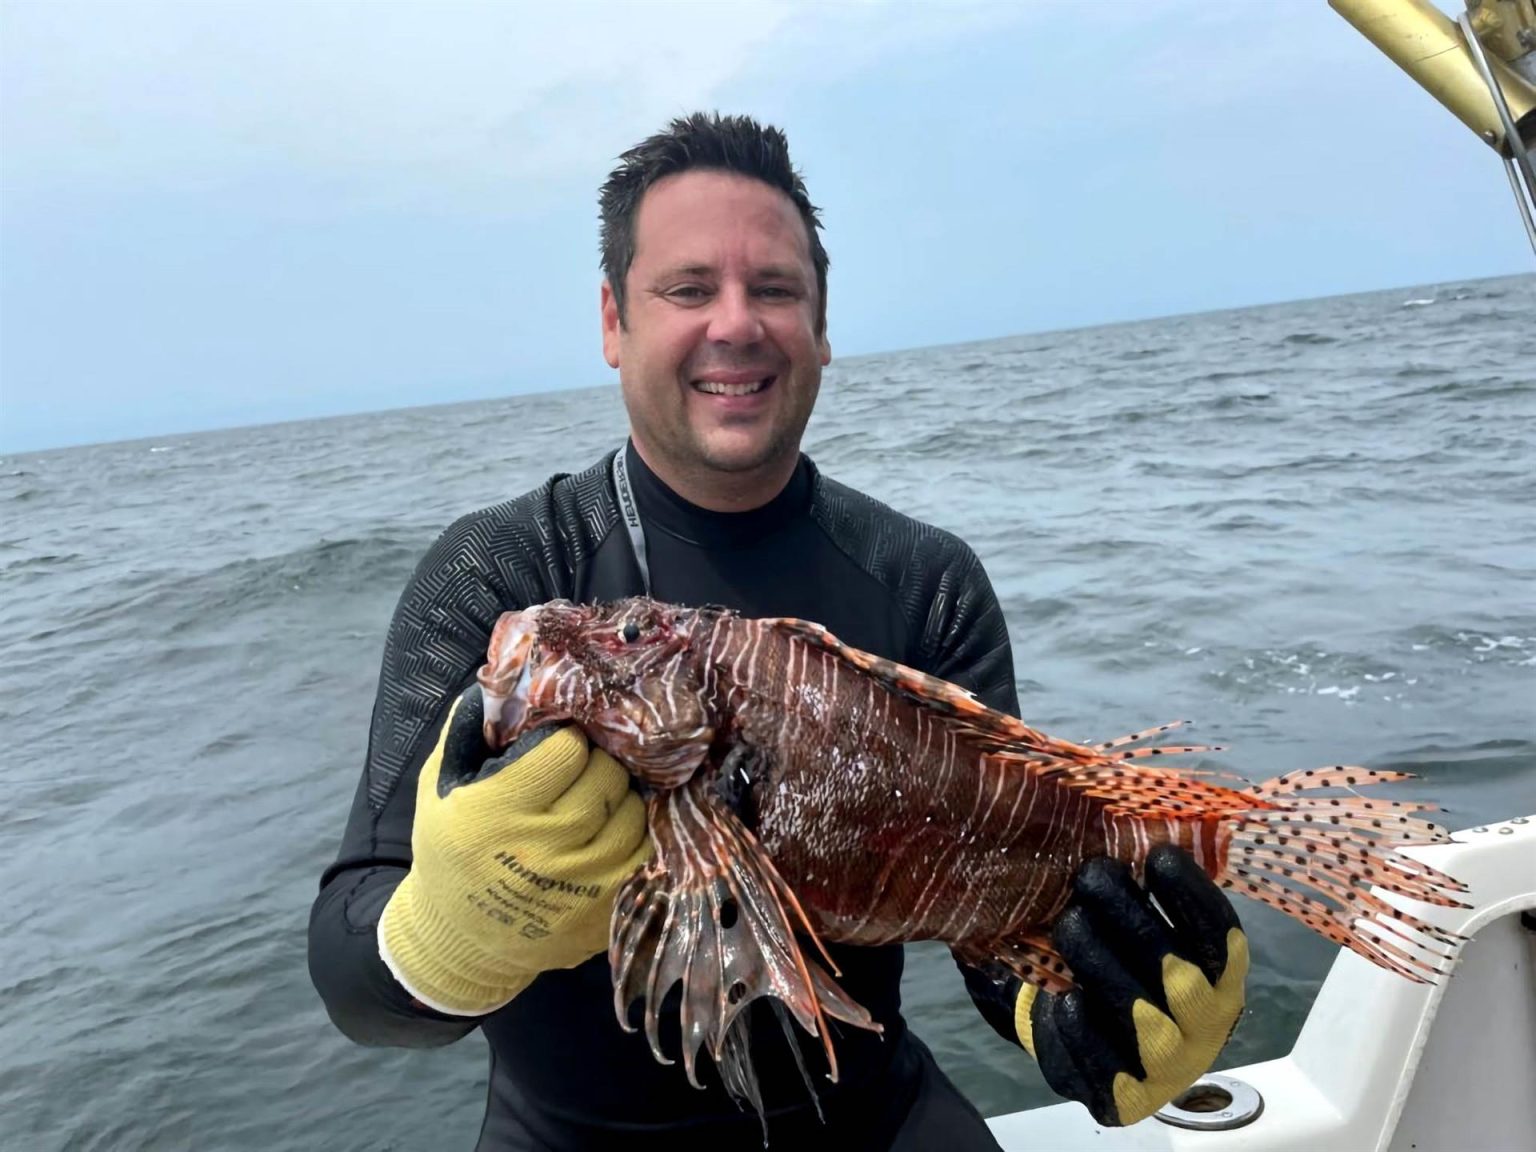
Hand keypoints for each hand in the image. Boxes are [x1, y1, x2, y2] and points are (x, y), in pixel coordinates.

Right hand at [378, 685, 651, 1015]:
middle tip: (586, 769)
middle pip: (607, 778)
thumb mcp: (439, 786)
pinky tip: (613, 831)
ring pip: (633, 813)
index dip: (567, 741)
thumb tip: (497, 679)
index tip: (561, 746)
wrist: (457, 939)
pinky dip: (634, 836)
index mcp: (500, 810)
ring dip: (621, 799)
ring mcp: (581, 884)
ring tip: (599, 800)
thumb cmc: (449, 851)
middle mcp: (546, 847)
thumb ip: (467, 731)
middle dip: (600, 764)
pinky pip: (644, 854)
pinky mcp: (604, 911)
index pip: (568, 751)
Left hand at [1016, 845, 1247, 1125]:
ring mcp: (1169, 1066)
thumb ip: (1142, 888)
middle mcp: (1206, 1023)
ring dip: (1101, 961)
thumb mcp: (1140, 926)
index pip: (1220, 934)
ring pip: (1141, 1014)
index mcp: (1221, 975)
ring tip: (1068, 923)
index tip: (1157, 855)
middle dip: (1131, 917)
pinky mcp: (1124, 1097)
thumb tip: (1129, 818)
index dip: (1192, 895)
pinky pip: (1105, 1063)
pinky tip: (1068, 999)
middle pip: (1177, 970)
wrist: (1090, 1041)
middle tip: (1091, 875)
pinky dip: (1086, 1028)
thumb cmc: (1119, 962)